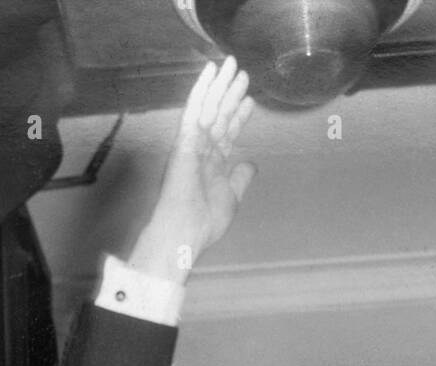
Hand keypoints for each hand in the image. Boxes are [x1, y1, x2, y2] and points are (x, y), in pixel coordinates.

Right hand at [129, 57, 255, 283]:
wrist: (185, 231)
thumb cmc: (205, 221)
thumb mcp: (232, 197)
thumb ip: (240, 178)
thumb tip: (251, 164)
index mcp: (213, 163)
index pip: (228, 132)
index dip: (239, 115)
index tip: (249, 99)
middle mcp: (202, 149)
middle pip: (219, 114)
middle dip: (231, 93)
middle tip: (243, 71)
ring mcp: (193, 141)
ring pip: (209, 106)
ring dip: (220, 84)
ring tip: (233, 64)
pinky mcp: (185, 138)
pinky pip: (194, 108)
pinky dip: (202, 89)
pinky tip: (210, 71)